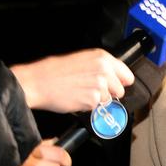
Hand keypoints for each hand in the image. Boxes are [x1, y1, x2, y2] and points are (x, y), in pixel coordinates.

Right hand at [11, 49, 133, 112]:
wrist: (38, 82)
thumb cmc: (54, 71)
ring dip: (97, 100)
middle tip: (91, 89)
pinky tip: (77, 98)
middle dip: (109, 93)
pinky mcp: (92, 100)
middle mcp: (104, 70)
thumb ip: (101, 67)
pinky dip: (88, 106)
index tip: (115, 85)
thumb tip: (116, 78)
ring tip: (81, 92)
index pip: (127, 75)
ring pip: (109, 100)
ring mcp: (100, 86)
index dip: (120, 82)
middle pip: (120, 90)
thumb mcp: (82, 59)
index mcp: (102, 57)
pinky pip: (97, 107)